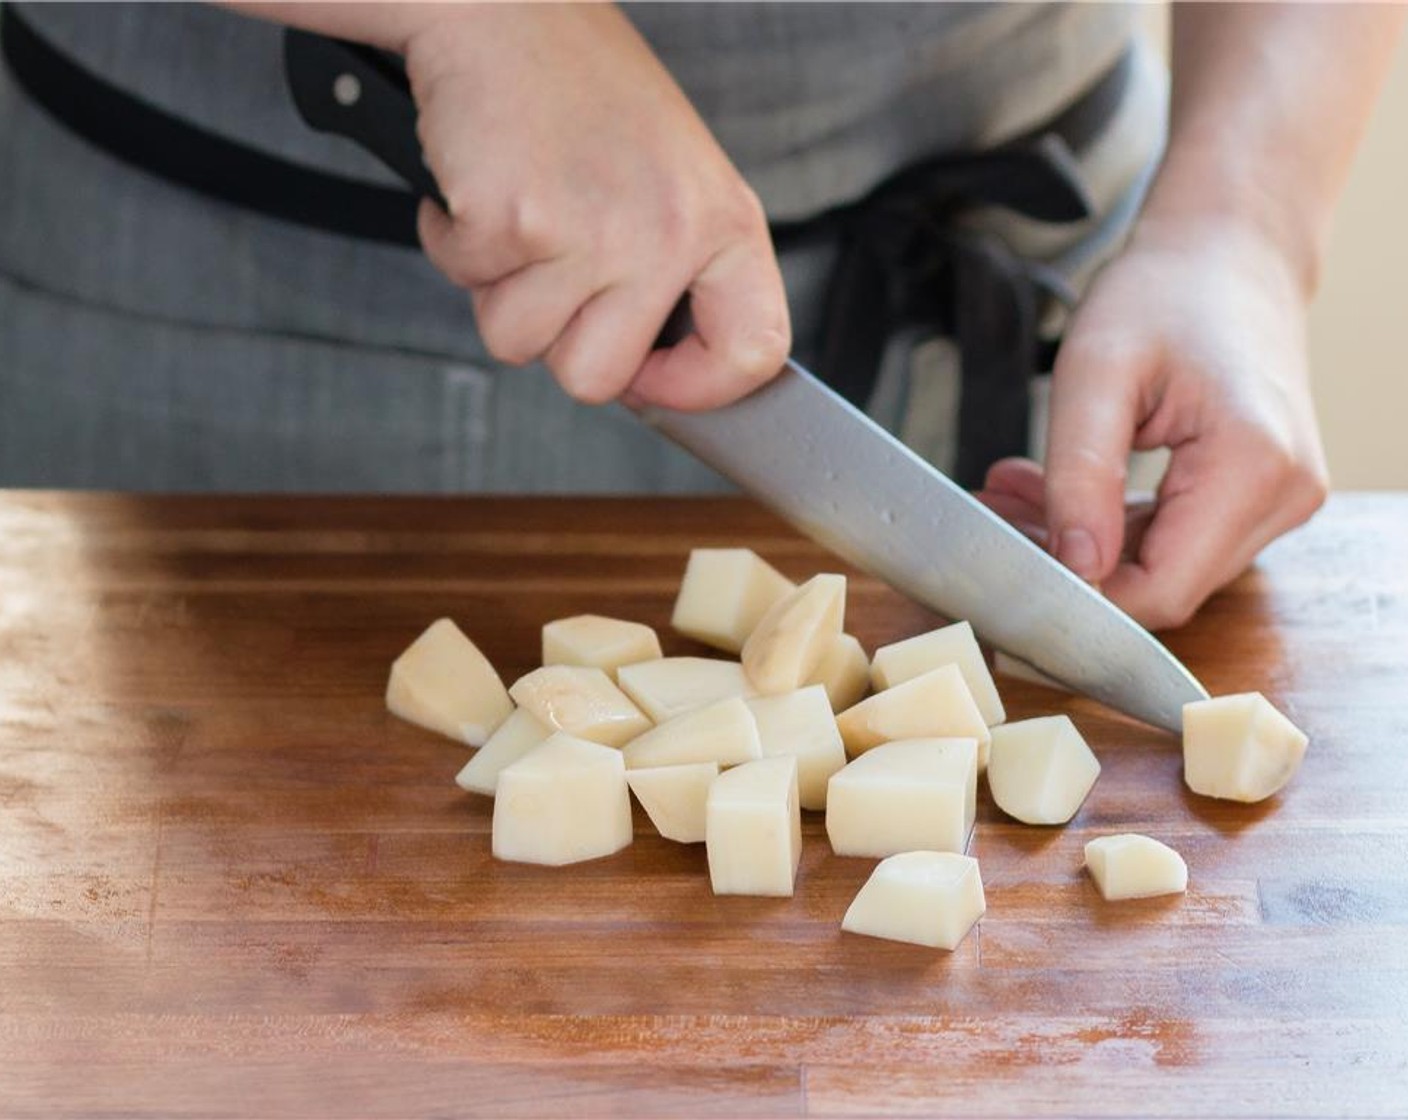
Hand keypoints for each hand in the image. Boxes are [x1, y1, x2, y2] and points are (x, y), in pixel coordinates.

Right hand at [404, 4, 789, 408]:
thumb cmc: (580, 88)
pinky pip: (466, 285)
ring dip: (498, 289)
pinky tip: (481, 184)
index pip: (752, 352)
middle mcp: (668, 232)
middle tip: (551, 265)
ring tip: (519, 211)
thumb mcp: (671, 178)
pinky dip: (454, 242)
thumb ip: (675, 271)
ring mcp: (593, 231)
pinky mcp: (513, 222)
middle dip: (555, 339)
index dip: (697, 388)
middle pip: (599, 379)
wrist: (501, 5)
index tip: (655, 380)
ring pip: (520, 344)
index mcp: (722, 221)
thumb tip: (645, 374)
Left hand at [977, 217, 1328, 629]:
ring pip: (1163, 566)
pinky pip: (1175, 538)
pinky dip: (1109, 524)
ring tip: (1011, 493)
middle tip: (993, 511)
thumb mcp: (1095, 372)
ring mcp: (1278, 499)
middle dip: (1070, 563)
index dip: (1082, 594)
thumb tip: (1075, 566)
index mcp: (1254, 467)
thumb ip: (1081, 473)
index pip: (1162, 590)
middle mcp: (1283, 496)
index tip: (1010, 561)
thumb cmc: (1165, 292)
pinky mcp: (1258, 495)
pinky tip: (1051, 490)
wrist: (1227, 252)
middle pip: (1162, 584)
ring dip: (1081, 543)